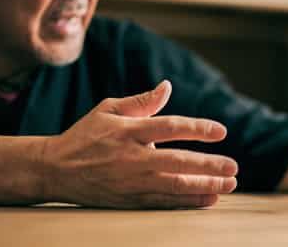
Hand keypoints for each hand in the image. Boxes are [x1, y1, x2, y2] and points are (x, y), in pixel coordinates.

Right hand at [37, 81, 236, 208]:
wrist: (53, 170)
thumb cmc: (84, 136)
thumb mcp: (108, 110)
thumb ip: (142, 101)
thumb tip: (168, 86)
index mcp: (128, 131)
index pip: (170, 127)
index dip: (198, 129)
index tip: (221, 132)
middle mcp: (130, 158)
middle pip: (176, 161)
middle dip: (208, 165)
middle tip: (234, 166)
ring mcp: (129, 182)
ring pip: (172, 186)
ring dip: (204, 186)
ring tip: (228, 184)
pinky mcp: (126, 200)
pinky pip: (161, 203)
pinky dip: (186, 202)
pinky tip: (208, 199)